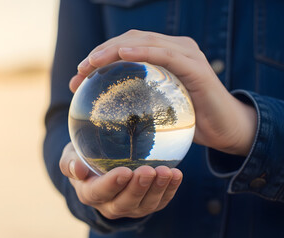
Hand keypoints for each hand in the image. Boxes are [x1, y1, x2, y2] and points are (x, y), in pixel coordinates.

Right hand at [60, 142, 182, 219]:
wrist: (97, 166)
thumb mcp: (70, 155)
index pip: (99, 192)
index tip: (125, 172)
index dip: (112, 184)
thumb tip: (78, 170)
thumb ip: (69, 162)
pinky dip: (170, 190)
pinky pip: (159, 202)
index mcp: (89, 193)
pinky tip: (177, 175)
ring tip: (167, 171)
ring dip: (158, 189)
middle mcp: (109, 205)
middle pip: (125, 202)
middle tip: (149, 170)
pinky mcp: (146, 204)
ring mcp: (130, 207)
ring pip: (145, 205)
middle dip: (139, 188)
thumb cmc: (83, 157)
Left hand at [70, 30, 256, 155]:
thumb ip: (137, 103)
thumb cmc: (190, 122)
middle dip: (100, 53)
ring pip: (144, 42)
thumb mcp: (156, 109)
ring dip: (114, 50)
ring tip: (92, 62)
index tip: (78, 77)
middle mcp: (174, 48)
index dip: (99, 57)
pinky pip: (165, 54)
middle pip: (129, 41)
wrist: (225, 130)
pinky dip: (144, 51)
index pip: (125, 49)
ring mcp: (185, 54)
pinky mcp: (196, 66)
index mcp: (163, 56)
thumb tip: (104, 114)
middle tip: (79, 72)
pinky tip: (123, 54)